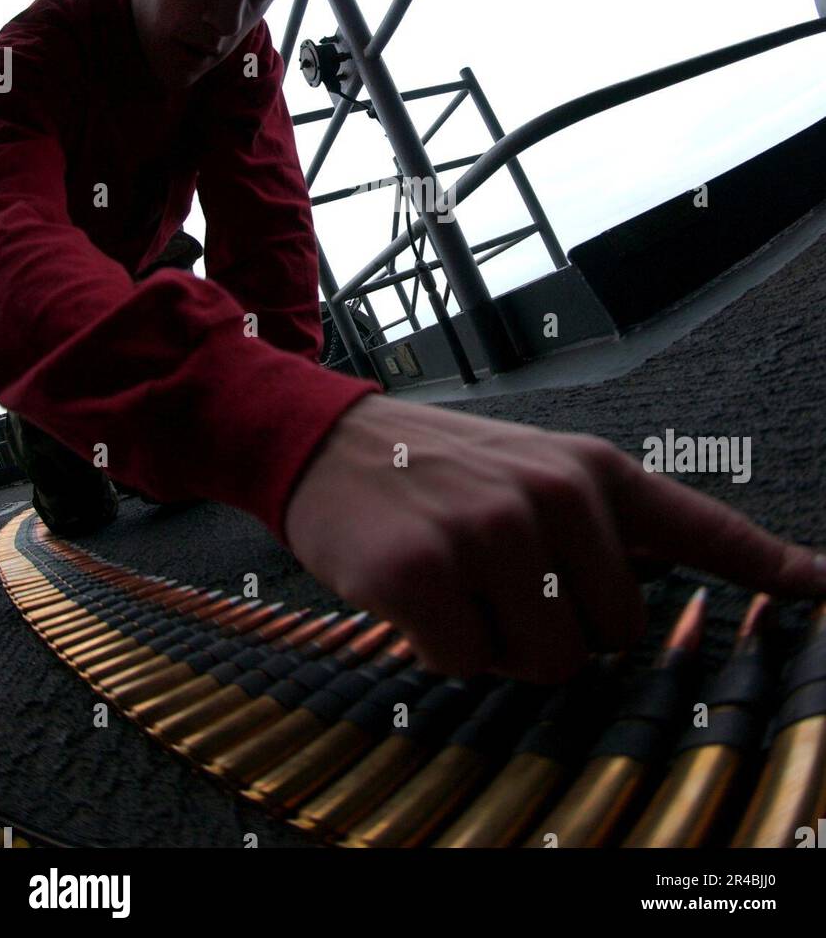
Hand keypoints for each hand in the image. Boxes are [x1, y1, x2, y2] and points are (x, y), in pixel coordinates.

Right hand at [283, 394, 825, 683]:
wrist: (330, 442)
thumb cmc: (439, 467)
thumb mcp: (534, 467)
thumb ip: (601, 526)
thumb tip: (654, 593)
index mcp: (590, 468)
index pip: (699, 525)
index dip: (767, 564)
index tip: (821, 587)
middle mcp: (553, 496)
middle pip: (614, 635)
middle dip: (561, 629)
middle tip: (499, 576)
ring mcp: (489, 534)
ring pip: (547, 663)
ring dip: (502, 644)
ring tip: (460, 583)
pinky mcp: (425, 574)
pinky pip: (469, 665)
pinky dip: (443, 648)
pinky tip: (416, 593)